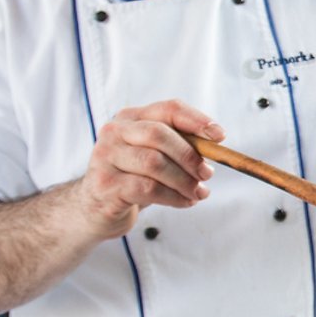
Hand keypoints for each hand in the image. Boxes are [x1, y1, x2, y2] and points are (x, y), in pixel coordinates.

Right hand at [74, 100, 224, 238]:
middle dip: (190, 156)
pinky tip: (184, 202)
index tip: (220, 136)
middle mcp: (114, 131)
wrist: (95, 207)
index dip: (196, 120)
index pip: (168, 109)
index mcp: (131, 117)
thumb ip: (179, 147)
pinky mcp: (105, 184)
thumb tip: (214, 147)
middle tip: (207, 175)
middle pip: (160, 135)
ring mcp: (106, 157)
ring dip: (184, 181)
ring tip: (197, 193)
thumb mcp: (154, 156)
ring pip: (155, 164)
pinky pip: (148, 188)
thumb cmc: (132, 178)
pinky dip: (174, 197)